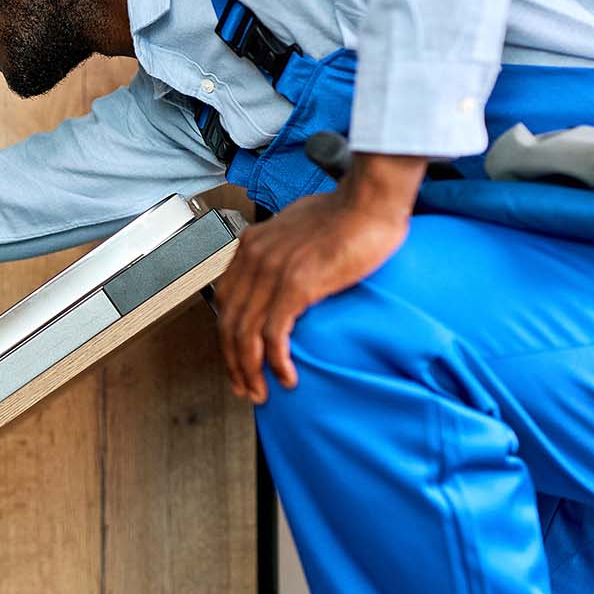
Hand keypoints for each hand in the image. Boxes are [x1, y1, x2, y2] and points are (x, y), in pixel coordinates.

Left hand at [214, 153, 425, 402]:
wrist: (369, 201)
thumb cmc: (345, 213)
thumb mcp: (297, 229)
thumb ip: (282, 250)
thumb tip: (283, 271)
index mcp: (250, 246)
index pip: (224, 302)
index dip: (226, 337)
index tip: (236, 360)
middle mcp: (253, 259)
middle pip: (228, 323)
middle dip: (233, 363)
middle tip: (244, 388)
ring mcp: (272, 272)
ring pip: (245, 335)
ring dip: (250, 371)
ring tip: (261, 392)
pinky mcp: (297, 285)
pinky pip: (274, 335)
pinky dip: (277, 362)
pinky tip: (287, 378)